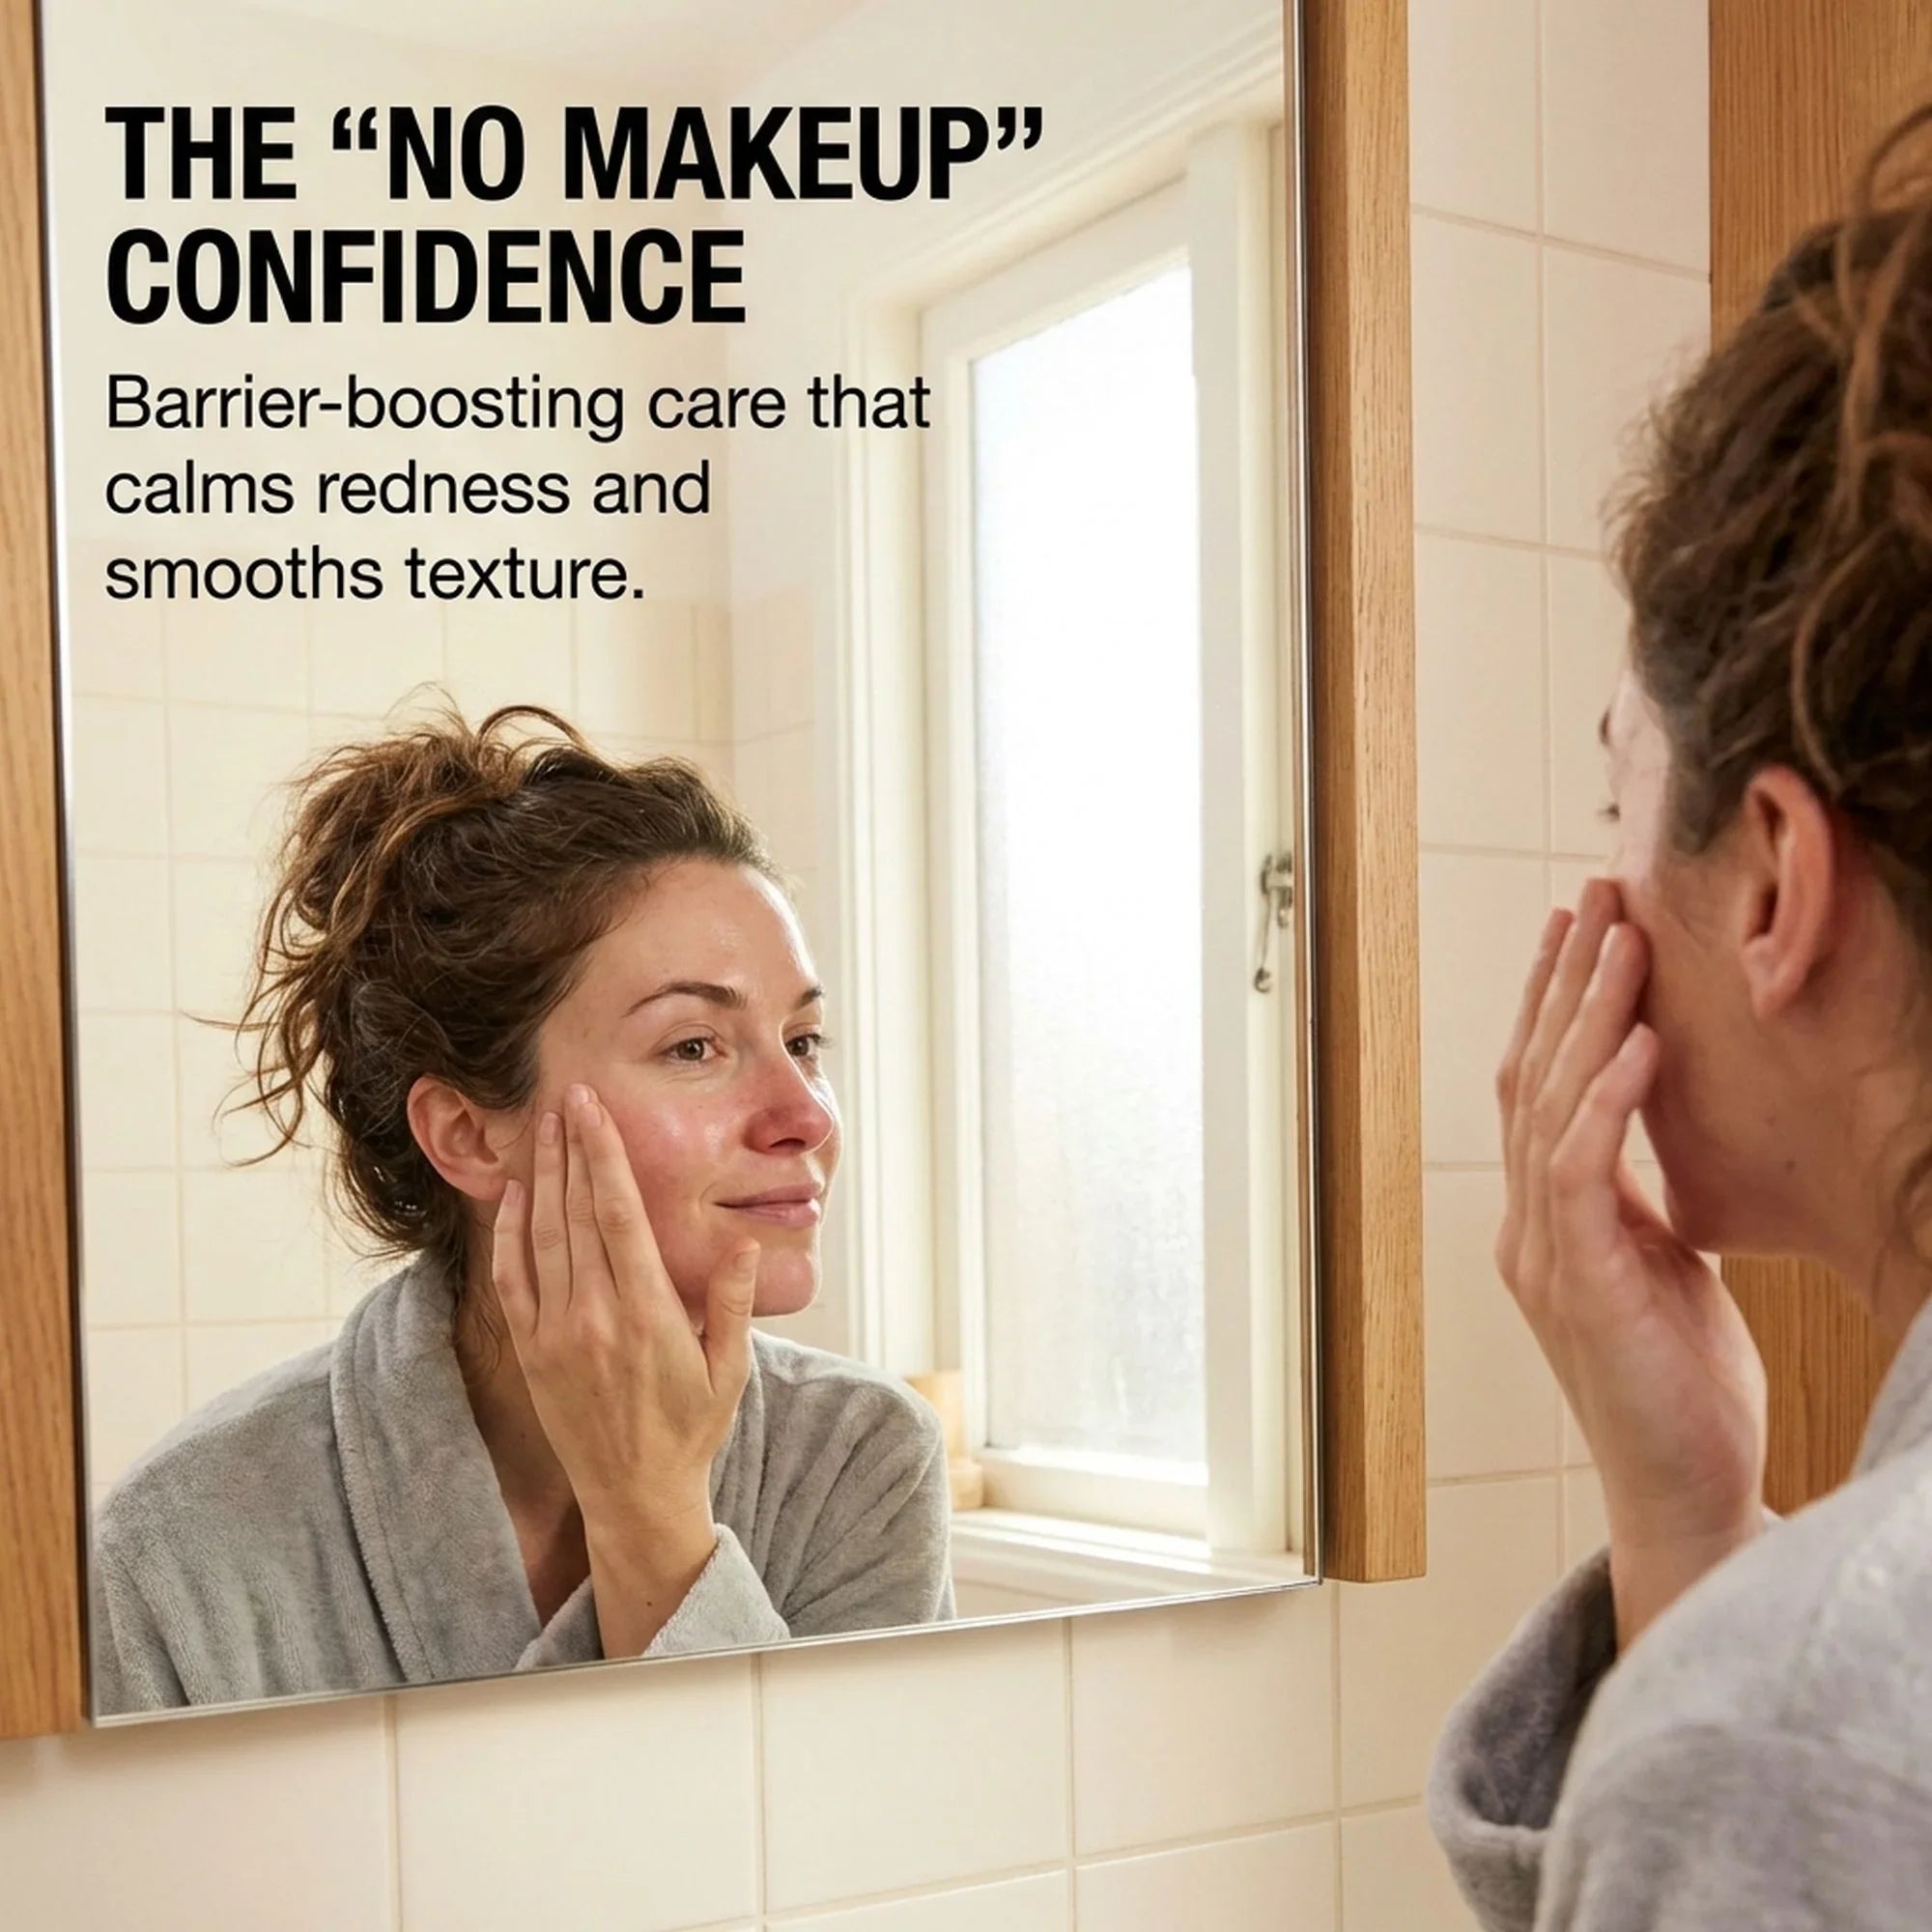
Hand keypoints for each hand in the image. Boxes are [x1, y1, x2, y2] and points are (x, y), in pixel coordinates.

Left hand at [491, 1081, 759, 1651]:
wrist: (636, 1497)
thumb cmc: (692, 1429)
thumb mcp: (729, 1367)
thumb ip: (730, 1298)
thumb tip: (740, 1236)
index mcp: (646, 1314)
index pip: (617, 1215)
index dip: (602, 1154)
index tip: (592, 1109)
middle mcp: (593, 1318)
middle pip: (574, 1211)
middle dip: (570, 1147)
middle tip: (566, 1094)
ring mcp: (555, 1334)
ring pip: (541, 1235)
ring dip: (542, 1175)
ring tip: (544, 1127)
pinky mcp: (531, 1351)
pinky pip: (512, 1277)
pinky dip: (511, 1231)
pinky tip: (518, 1194)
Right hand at [1496, 880, 1768, 1648]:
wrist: (1683, 1498)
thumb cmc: (1681, 1391)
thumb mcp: (1663, 1274)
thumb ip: (1637, 1208)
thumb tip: (1652, 1147)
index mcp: (1545, 1224)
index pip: (1537, 1091)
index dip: (1553, 1007)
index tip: (1577, 929)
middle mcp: (1527, 1230)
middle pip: (1530, 1077)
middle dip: (1560, 981)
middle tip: (1589, 895)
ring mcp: (1544, 1256)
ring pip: (1548, 1108)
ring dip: (1584, 1016)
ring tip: (1618, 941)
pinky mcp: (1580, 1286)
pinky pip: (1581, 1172)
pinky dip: (1606, 1099)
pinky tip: (1639, 1042)